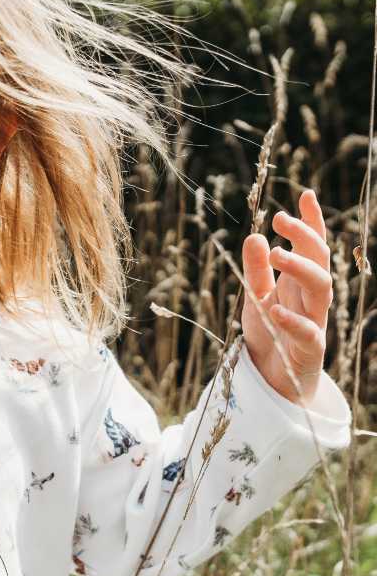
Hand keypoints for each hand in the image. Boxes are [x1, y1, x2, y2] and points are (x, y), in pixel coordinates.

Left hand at [240, 188, 332, 405]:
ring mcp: (314, 321)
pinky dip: (292, 320)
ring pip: (321, 290)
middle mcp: (311, 298)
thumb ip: (257, 270)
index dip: (311, 222)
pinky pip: (308, 332)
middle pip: (320, 261)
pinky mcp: (309, 349)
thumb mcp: (256, 298)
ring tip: (278, 255)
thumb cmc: (270, 335)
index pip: (313, 247)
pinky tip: (274, 309)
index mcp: (300, 283)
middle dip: (305, 238)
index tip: (304, 195)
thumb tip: (255, 236)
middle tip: (280, 221)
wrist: (273, 380)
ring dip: (301, 269)